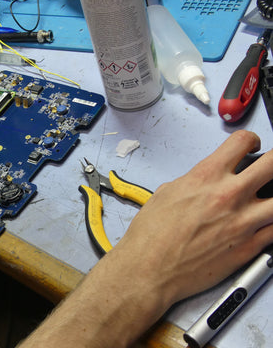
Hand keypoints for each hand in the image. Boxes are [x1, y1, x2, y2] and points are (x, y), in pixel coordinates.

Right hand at [114, 130, 272, 307]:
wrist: (150, 269)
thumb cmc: (151, 236)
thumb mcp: (165, 194)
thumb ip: (191, 182)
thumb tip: (200, 183)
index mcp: (205, 177)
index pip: (242, 141)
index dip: (250, 140)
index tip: (251, 147)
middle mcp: (228, 195)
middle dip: (272, 161)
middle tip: (268, 167)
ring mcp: (243, 222)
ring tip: (265, 199)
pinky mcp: (249, 247)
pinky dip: (272, 223)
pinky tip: (264, 222)